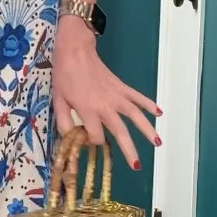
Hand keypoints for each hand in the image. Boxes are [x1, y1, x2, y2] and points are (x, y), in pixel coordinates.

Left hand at [51, 20, 160, 170]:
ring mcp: (116, 96)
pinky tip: (159, 113)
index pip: (96, 136)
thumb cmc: (64, 76)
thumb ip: (64, 122)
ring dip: (147, 129)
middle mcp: (106, 106)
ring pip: (136, 116)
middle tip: (137, 166)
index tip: (89, 140)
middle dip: (129, 150)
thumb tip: (70, 138)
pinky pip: (138, 97)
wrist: (75, 51)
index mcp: (88, 111)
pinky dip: (149, 104)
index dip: (93, 143)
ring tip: (157, 143)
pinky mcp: (122, 87)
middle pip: (120, 132)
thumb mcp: (58, 101)